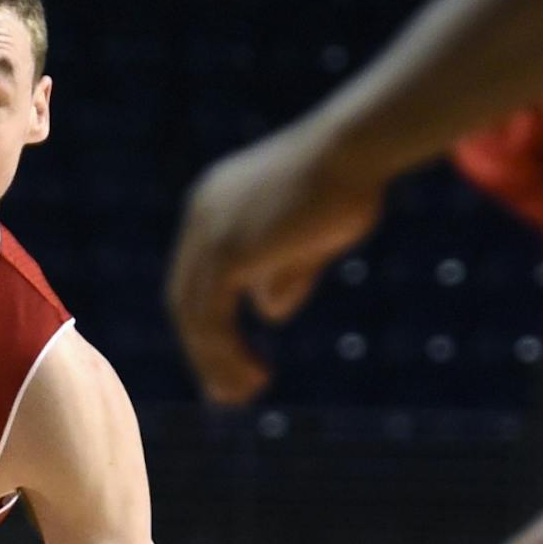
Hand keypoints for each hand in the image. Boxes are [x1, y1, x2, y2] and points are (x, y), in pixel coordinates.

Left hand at [167, 120, 385, 404]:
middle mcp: (201, 217)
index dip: (210, 323)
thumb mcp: (311, 236)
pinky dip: (225, 354)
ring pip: (194, 316)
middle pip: (186, 299)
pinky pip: (211, 319)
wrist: (356, 148)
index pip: (197, 277)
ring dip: (216, 362)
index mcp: (214, 206)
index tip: (231, 359)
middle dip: (204, 351)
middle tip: (226, 392)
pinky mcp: (224, 252)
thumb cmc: (348, 181)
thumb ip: (285, 271)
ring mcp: (207, 233)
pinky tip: (250, 377)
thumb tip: (268, 312)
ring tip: (241, 395)